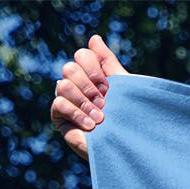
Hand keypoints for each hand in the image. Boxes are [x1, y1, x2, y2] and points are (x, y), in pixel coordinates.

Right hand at [51, 33, 126, 157]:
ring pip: (63, 84)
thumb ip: (108, 62)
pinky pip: (59, 103)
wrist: (130, 148)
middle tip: (105, 103)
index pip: (83, 55)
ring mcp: (67, 101)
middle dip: (89, 85)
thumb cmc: (130, 119)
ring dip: (84, 101)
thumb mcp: (123, 87)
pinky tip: (91, 126)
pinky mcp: (60, 119)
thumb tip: (94, 38)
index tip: (108, 87)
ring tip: (100, 117)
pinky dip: (76, 113)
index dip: (94, 68)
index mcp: (91, 75)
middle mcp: (77, 85)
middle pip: (70, 68)